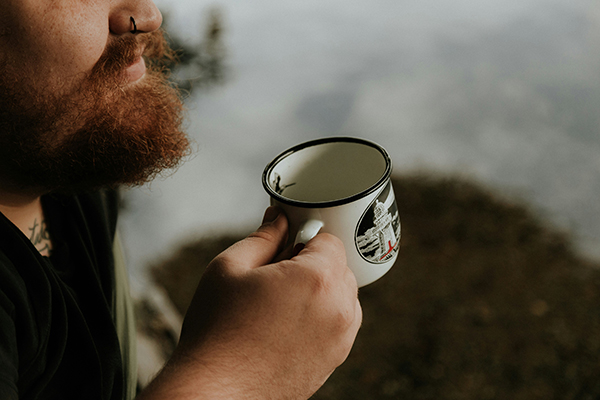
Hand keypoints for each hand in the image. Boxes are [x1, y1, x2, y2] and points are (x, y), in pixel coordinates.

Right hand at [141, 206, 361, 398]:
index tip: (282, 250)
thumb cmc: (218, 329)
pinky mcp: (336, 360)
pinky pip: (339, 322)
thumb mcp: (230, 268)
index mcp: (317, 278)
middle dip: (313, 263)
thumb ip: (263, 237)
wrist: (217, 390)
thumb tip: (279, 219)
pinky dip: (322, 314)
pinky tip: (287, 323)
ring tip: (280, 302)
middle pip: (339, 266)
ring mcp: (341, 338)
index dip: (303, 238)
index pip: (328, 239)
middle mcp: (339, 308)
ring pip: (342, 294)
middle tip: (275, 276)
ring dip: (320, 289)